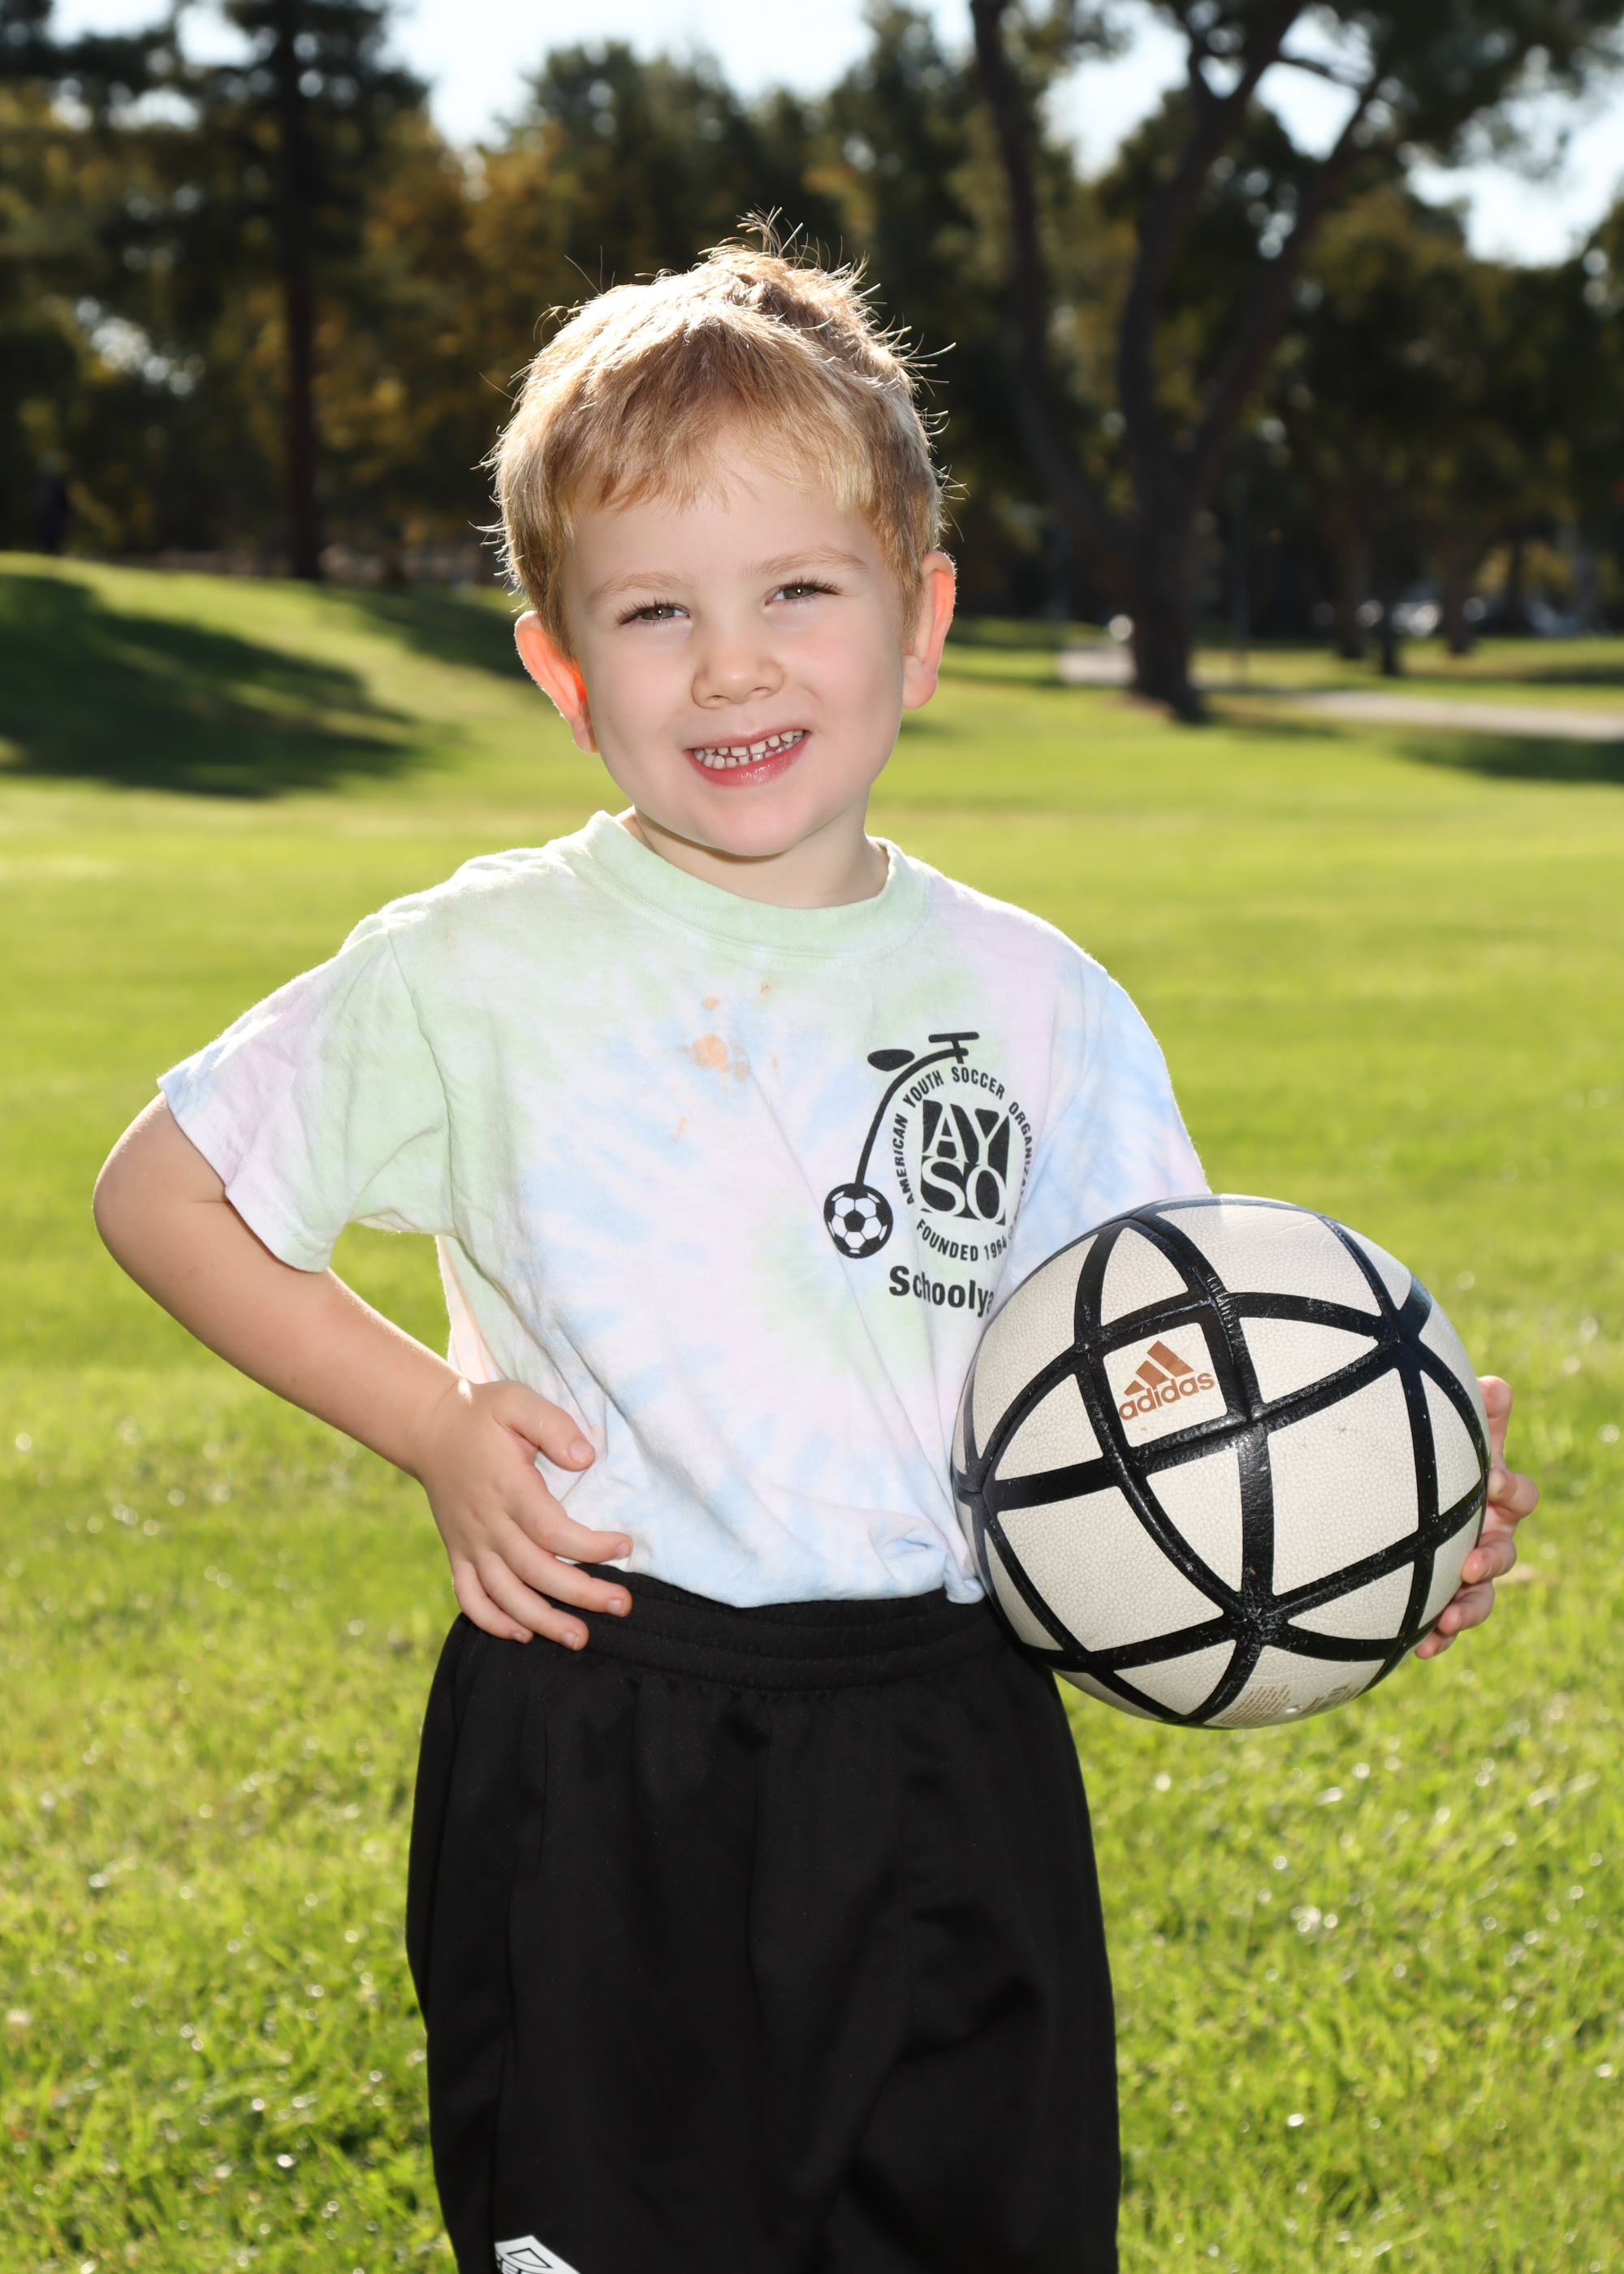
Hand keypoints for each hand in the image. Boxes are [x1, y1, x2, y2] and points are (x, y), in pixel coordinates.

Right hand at [411, 1377, 631, 1648]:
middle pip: (535, 1571)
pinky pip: (469, 1598)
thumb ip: (553, 1425)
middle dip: (580, 1593)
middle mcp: (487, 1524)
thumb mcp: (517, 1402)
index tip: (626, 1548)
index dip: (590, 1546)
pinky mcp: (457, 1553)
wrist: (428, 1428)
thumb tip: (585, 1457)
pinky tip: (521, 1635)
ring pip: (504, 1594)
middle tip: (621, 1605)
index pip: (552, 1531)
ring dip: (540, 1621)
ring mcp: (469, 1543)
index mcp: (508, 1489)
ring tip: (578, 1638)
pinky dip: (491, 1621)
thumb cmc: (482, 1414)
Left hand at [1413, 1376, 1536, 1658]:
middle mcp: (1488, 1537)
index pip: (1518, 1494)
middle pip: (1505, 1554)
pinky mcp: (1441, 1598)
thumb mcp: (1452, 1432)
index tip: (1492, 1482)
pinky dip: (1438, 1637)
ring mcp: (1465, 1572)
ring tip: (1447, 1621)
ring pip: (1481, 1599)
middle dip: (1492, 1560)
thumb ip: (1476, 1411)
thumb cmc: (1431, 1456)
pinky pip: (1446, 1623)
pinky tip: (1422, 1649)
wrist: (1391, 1497)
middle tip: (1472, 1564)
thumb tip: (1494, 1387)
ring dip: (1469, 1610)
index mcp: (1496, 1499)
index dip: (1510, 1488)